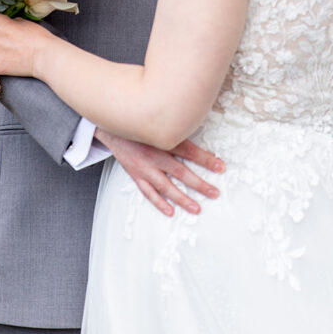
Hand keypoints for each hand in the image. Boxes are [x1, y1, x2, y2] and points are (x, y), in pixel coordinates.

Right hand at [96, 129, 224, 216]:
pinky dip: (159, 202)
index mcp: (161, 139)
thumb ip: (175, 130)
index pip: (189, 151)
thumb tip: (196, 131)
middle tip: (214, 193)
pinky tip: (170, 210)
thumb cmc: (138, 124)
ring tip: (196, 208)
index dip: (206, 159)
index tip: (220, 167)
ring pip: (165, 186)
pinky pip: (148, 192)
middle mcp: (154, 155)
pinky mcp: (135, 175)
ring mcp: (144, 167)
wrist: (112, 127)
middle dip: (199, 184)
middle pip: (180, 172)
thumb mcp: (157, 123)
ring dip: (182, 198)